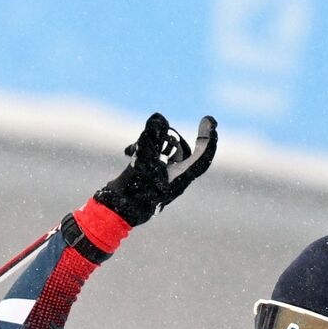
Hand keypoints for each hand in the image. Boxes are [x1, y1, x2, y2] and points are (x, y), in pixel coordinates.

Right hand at [94, 113, 216, 225]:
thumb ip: (151, 138)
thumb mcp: (141, 160)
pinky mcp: (153, 178)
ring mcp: (165, 179)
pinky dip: (143, 151)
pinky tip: (128, 151)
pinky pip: (154, 159)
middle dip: (169, 139)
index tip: (209, 121)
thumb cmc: (133, 190)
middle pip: (182, 152)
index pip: (202, 156)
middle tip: (158, 130)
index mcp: (181, 178)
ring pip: (166, 154)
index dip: (208, 138)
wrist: (118, 211)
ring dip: (150, 144)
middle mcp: (176, 178)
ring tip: (134, 148)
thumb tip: (160, 117)